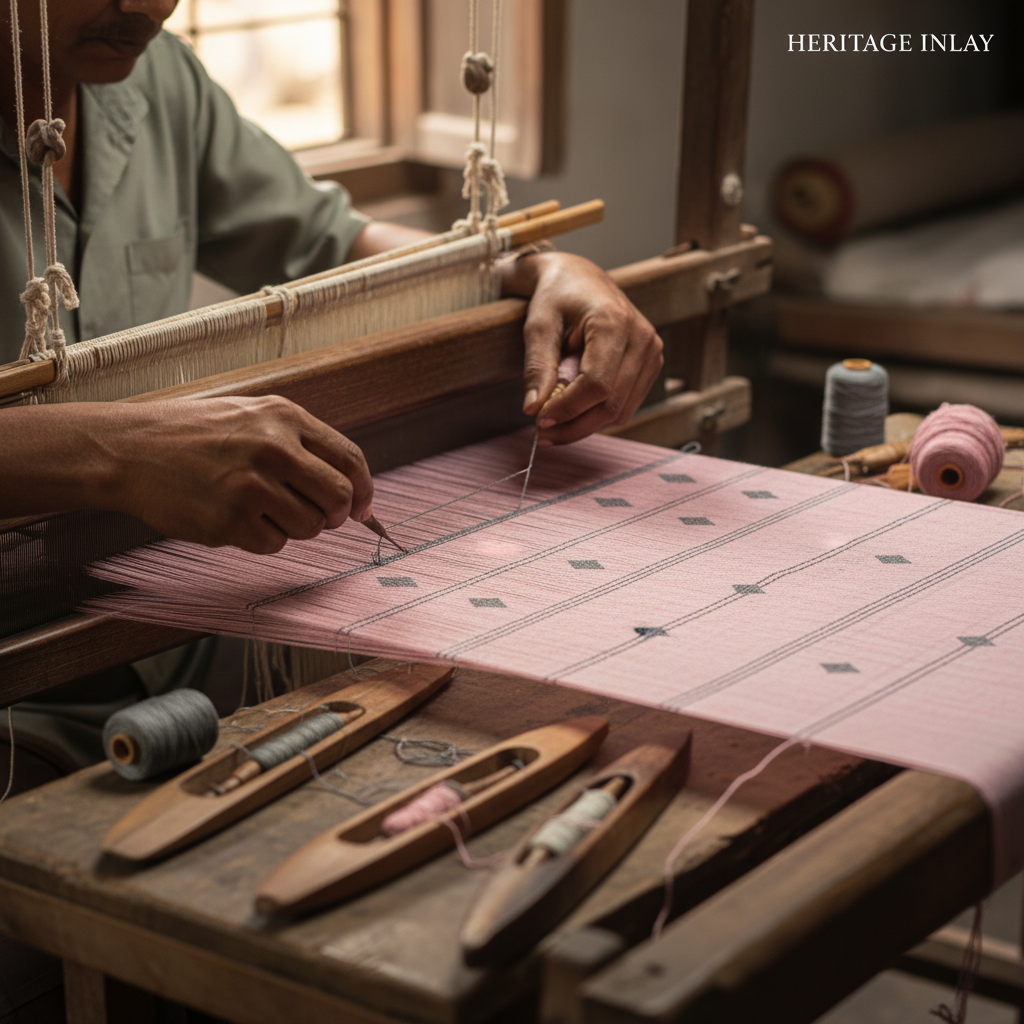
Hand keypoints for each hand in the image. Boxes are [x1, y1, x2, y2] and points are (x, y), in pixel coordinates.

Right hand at [0, 397, 372, 553]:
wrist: (129, 450)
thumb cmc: (193, 434)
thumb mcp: (251, 415)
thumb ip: (300, 442)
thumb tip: (349, 486)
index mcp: (284, 418)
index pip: (350, 460)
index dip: (364, 490)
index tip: (363, 508)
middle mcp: (273, 450)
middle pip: (338, 498)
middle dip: (337, 515)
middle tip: (320, 517)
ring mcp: (251, 487)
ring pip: (309, 527)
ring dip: (296, 527)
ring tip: (263, 510)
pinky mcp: (229, 522)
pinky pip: (273, 545)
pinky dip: (263, 539)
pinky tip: (237, 519)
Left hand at [502, 251, 663, 443]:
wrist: (578, 277)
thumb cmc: (556, 295)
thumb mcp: (538, 325)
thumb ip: (538, 367)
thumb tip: (534, 409)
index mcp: (615, 322)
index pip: (597, 385)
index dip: (568, 409)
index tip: (539, 420)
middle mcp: (642, 338)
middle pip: (612, 404)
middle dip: (574, 425)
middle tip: (543, 431)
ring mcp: (652, 352)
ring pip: (621, 411)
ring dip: (585, 424)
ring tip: (555, 418)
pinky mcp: (651, 364)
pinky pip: (626, 404)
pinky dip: (598, 414)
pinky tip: (575, 407)